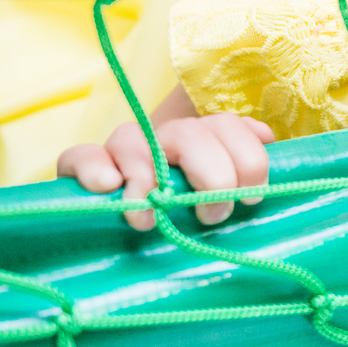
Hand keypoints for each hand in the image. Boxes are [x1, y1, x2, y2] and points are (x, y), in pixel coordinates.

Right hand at [57, 114, 274, 230]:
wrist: (129, 213)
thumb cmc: (191, 203)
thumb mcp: (226, 185)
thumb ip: (246, 159)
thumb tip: (267, 136)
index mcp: (204, 135)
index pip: (230, 127)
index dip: (249, 161)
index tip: (251, 201)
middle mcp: (165, 136)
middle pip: (190, 134)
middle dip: (212, 177)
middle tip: (214, 217)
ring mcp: (124, 149)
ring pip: (135, 139)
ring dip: (149, 177)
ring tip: (150, 219)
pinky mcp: (84, 168)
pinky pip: (80, 155)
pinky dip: (92, 166)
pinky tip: (107, 186)